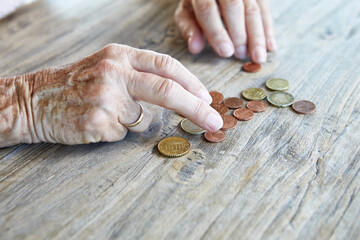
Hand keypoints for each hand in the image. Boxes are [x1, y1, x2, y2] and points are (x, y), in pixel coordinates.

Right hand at [3, 44, 222, 145]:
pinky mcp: (99, 122)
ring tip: (105, 112)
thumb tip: (179, 94)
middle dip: (197, 108)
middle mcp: (116, 73)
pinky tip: (95, 123)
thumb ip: (140, 75)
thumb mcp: (107, 66)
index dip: (192, 83)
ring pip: (143, 119)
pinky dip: (115, 132)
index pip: (167, 66)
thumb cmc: (75, 84)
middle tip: (214, 121)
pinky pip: (123, 133)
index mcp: (120, 55)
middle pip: (168, 91)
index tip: (208, 98)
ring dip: (131, 121)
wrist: (34, 100)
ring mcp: (106, 98)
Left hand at [174, 0, 276, 62]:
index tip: (226, 52)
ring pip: (253, 8)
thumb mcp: (186, 14)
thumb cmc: (197, 4)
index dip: (217, 32)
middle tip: (241, 55)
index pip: (207, 9)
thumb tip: (195, 48)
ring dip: (257, 35)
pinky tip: (270, 47)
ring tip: (258, 57)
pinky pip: (265, 9)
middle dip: (239, 33)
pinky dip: (268, 29)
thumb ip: (189, 30)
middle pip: (233, 7)